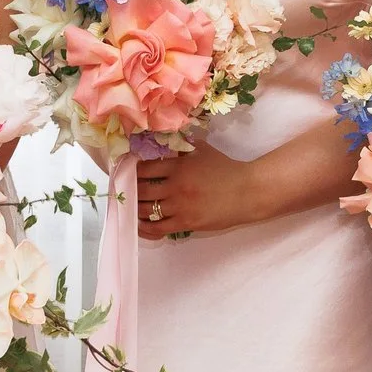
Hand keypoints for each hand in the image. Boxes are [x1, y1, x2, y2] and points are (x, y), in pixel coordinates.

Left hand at [134, 144, 257, 240]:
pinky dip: (145, 228)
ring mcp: (181, 207)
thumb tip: (163, 143)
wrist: (247, 192)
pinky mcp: (187, 223)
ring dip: (135, 209)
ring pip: (147, 211)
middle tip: (123, 192)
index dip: (132, 171)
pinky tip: (139, 225)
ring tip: (129, 207)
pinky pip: (159, 228)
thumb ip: (182, 147)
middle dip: (130, 191)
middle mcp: (176, 187)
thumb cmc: (226, 169)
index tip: (126, 172)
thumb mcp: (203, 150)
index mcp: (178, 167)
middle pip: (141, 190)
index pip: (145, 168)